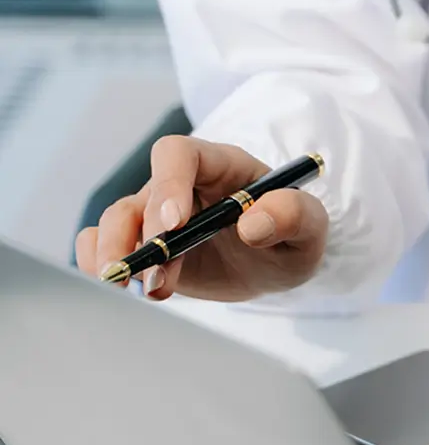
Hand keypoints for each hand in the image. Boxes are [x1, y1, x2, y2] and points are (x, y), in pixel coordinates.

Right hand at [74, 136, 328, 300]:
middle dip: (143, 237)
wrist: (275, 265)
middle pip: (143, 195)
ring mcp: (156, 213)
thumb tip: (255, 224)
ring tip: (146, 291)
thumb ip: (295, 215)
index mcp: (221, 165)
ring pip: (117, 221)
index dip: (169, 183)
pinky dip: (100, 262)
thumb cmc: (292, 235)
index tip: (175, 224)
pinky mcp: (142, 243)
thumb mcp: (311, 226)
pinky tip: (124, 287)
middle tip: (156, 276)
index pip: (178, 154)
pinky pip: (101, 242)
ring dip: (122, 256)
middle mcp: (181, 185)